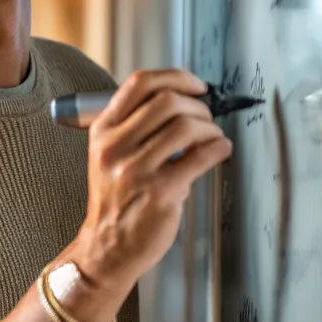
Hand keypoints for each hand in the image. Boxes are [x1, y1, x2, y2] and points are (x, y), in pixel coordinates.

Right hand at [78, 70, 231, 290]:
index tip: (196, 85)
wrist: (108, 245)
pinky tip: (219, 151)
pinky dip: (219, 148)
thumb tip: (183, 102)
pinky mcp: (160, 191)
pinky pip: (200, 157)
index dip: (176, 77)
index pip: (139, 84)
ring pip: (185, 126)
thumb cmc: (116, 199)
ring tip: (212, 138)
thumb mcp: (109, 154)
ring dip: (210, 128)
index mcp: (102, 131)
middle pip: (166, 101)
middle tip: (206, 118)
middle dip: (197, 106)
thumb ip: (135, 126)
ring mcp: (135, 169)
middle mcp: (114, 146)